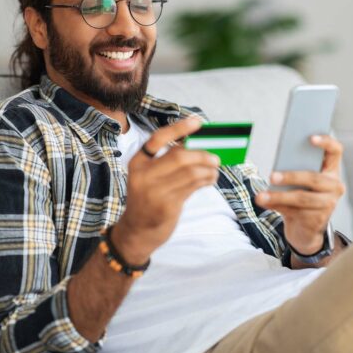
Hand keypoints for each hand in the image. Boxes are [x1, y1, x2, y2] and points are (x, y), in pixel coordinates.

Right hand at [111, 117, 219, 262]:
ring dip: (208, 169)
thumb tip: (198, 143)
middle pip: (179, 156)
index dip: (179, 128)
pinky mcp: (166, 206)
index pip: (157, 138)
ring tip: (215, 169)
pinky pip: (193, 186)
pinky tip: (211, 179)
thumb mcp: (148, 177)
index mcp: (137, 163)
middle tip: (215, 156)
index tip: (198, 121)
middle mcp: (143, 175)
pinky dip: (206, 179)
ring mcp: (154, 191)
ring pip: (190, 172)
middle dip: (202, 154)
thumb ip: (166, 160)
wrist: (137, 230)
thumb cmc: (148, 198)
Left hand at [255, 135, 344, 254]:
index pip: (335, 151)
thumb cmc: (301, 196)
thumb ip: (295, 170)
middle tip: (272, 176)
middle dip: (291, 177)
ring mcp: (328, 204)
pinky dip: (277, 206)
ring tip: (261, 196)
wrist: (306, 229)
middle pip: (314, 178)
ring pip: (302, 198)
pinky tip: (265, 203)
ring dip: (279, 196)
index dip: (326, 142)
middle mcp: (335, 186)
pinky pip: (295, 211)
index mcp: (331, 170)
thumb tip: (277, 166)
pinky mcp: (318, 220)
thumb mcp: (301, 182)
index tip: (310, 138)